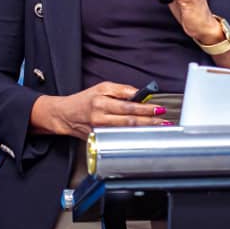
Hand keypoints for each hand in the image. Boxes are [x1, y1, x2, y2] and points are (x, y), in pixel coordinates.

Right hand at [30, 82, 166, 140]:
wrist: (65, 115)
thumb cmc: (84, 100)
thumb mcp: (102, 88)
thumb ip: (121, 90)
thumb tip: (139, 94)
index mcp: (102, 102)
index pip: (128, 106)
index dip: (145, 109)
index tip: (159, 109)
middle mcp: (100, 118)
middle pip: (130, 121)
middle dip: (150, 122)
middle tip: (164, 121)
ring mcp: (99, 132)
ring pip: (126, 132)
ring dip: (144, 131)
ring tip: (158, 129)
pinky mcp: (98, 140)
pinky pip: (118, 139)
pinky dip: (132, 138)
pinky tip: (142, 137)